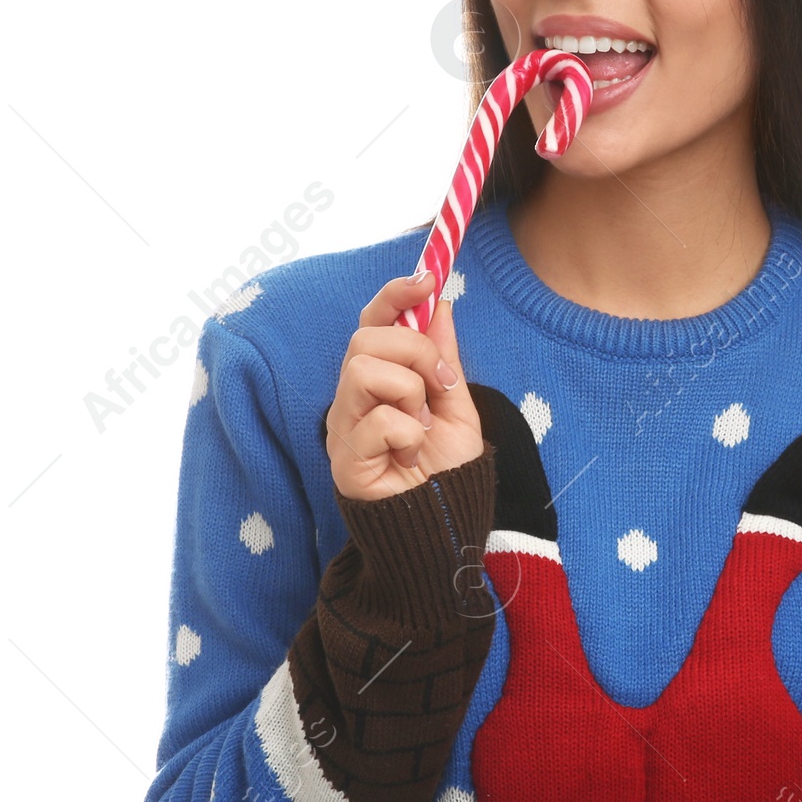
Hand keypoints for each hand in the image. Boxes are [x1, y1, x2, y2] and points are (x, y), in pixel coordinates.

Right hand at [325, 270, 482, 501]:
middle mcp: (353, 399)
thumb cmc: (446, 468)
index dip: (394, 296)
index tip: (426, 278)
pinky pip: (377, 421)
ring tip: (421, 426)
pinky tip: (412, 457)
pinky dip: (409, 435)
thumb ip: (445, 358)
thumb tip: (440, 305)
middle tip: (439, 385)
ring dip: (409, 394)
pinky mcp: (344, 461)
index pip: (372, 323)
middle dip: (414, 351)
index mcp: (380, 380)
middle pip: (365, 340)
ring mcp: (343, 428)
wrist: (445, 522)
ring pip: (363, 371)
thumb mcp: (458, 405)